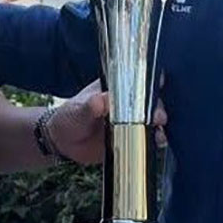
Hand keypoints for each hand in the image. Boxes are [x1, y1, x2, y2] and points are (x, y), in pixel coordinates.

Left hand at [48, 80, 167, 164]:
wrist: (63, 141)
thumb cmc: (69, 117)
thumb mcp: (77, 110)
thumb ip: (89, 106)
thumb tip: (101, 101)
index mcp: (114, 88)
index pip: (136, 79)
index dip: (150, 81)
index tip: (160, 84)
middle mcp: (125, 102)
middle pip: (148, 101)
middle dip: (157, 107)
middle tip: (158, 117)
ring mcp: (128, 120)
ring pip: (151, 119)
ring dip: (159, 125)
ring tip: (160, 132)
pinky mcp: (129, 138)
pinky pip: (146, 137)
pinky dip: (154, 139)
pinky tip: (158, 142)